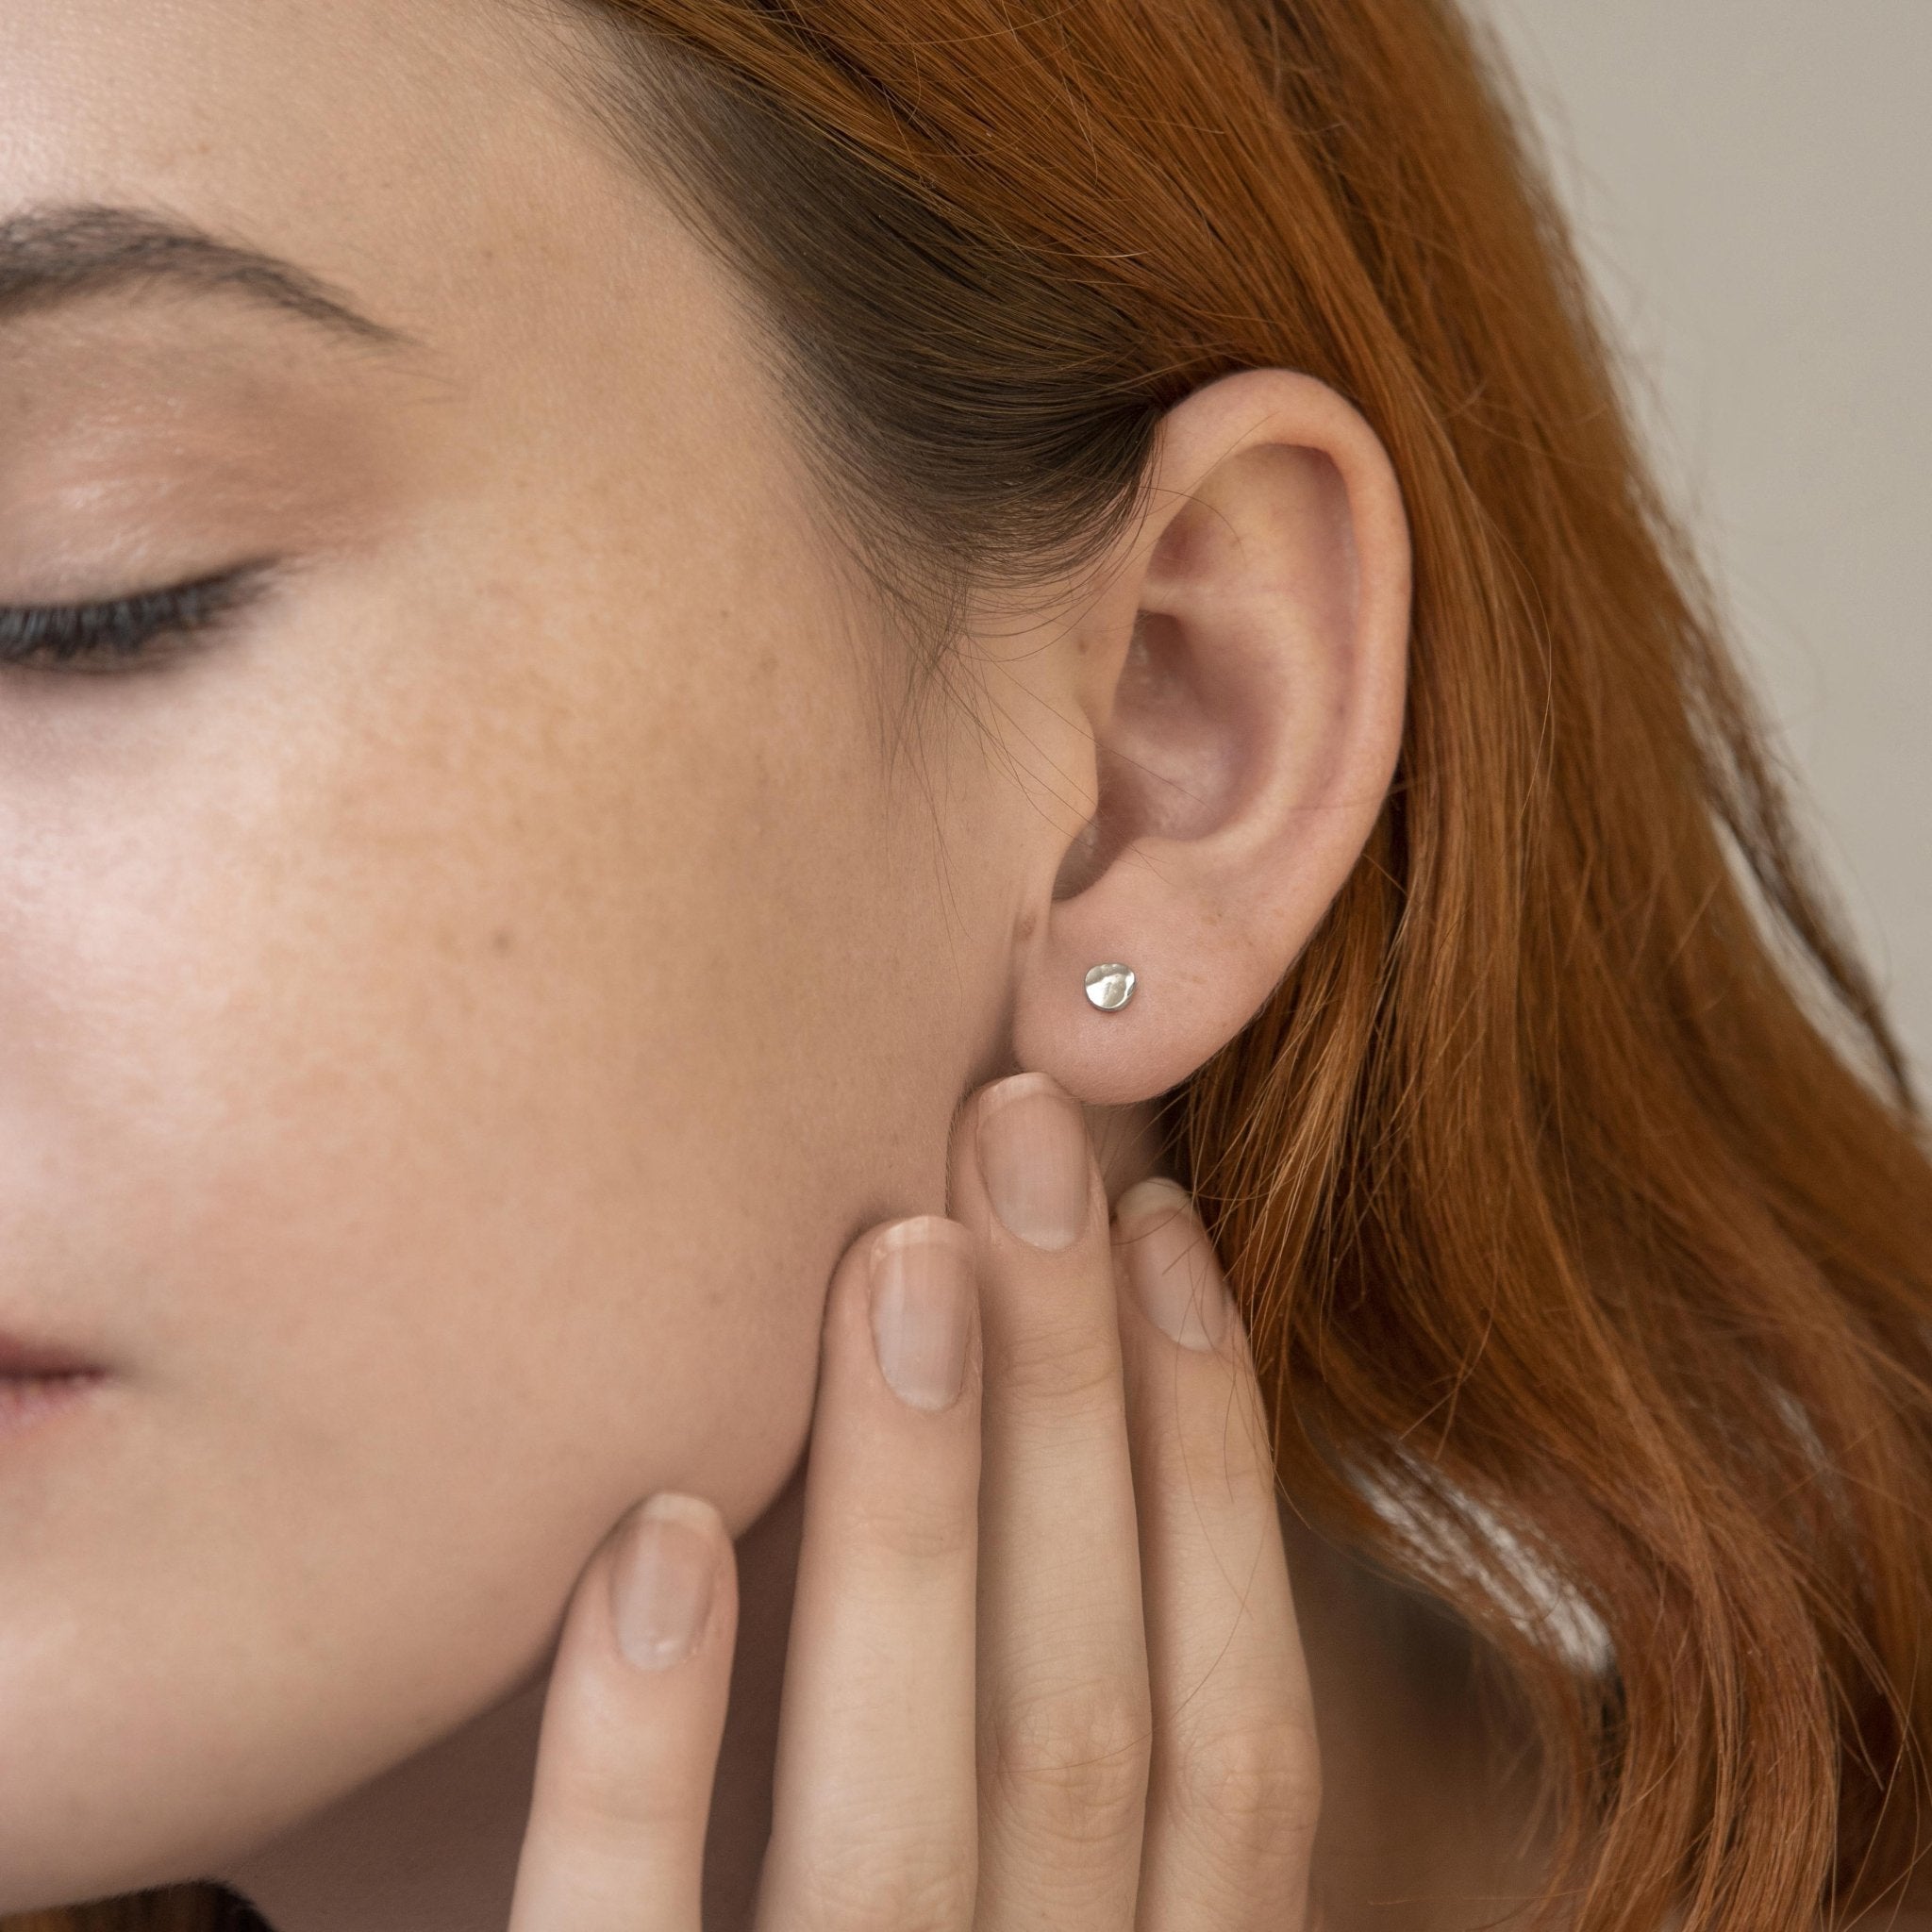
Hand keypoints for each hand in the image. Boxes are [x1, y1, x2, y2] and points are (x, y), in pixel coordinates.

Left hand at [506, 1072, 1319, 1928]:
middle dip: (1076, 1408)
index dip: (1222, 1475)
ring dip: (908, 1517)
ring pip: (914, 1826)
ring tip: (892, 1248)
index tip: (1170, 1238)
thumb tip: (1096, 1488)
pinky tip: (655, 1535)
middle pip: (1094, 1728)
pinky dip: (647, 1765)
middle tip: (1026, 1137)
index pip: (1237, 1746)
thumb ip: (1066, 1815)